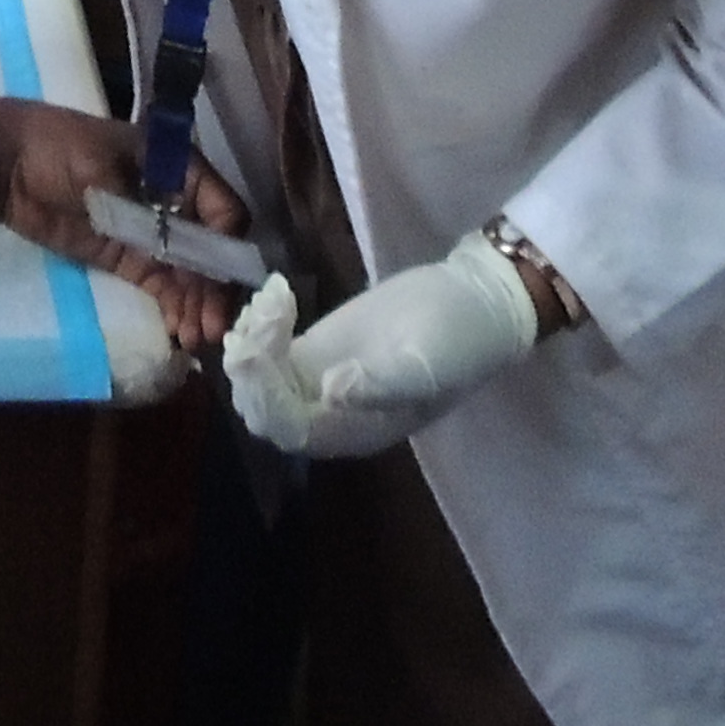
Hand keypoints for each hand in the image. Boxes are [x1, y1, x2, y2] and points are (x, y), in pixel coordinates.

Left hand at [0, 112, 253, 347]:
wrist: (11, 168)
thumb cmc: (61, 149)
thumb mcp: (101, 164)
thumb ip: (139, 203)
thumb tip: (171, 238)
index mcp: (181, 170)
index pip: (222, 211)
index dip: (227, 246)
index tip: (221, 280)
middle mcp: (177, 205)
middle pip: (211, 251)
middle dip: (215, 288)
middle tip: (213, 327)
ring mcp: (154, 236)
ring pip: (190, 276)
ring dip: (197, 306)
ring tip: (196, 339)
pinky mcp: (130, 260)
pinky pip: (162, 288)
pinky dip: (174, 309)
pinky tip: (179, 333)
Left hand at [223, 233, 539, 458]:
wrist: (473, 300)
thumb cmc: (457, 341)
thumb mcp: (427, 365)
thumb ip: (381, 384)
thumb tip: (328, 393)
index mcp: (356, 433)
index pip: (292, 430)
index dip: (267, 397)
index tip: (259, 351)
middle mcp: (330, 416)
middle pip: (265, 410)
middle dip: (251, 370)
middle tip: (265, 316)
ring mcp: (319, 381)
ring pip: (260, 379)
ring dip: (252, 343)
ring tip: (275, 299)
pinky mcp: (315, 348)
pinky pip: (269, 351)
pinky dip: (261, 325)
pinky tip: (277, 292)